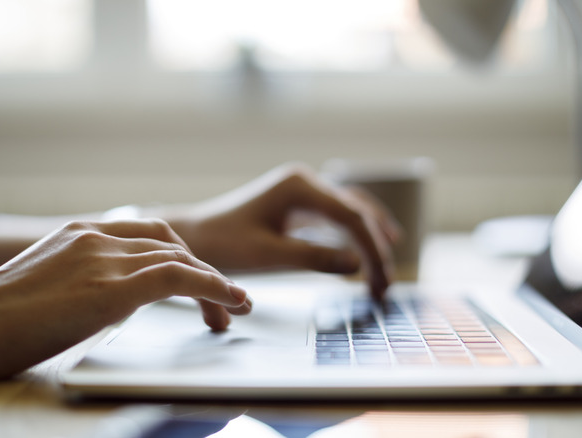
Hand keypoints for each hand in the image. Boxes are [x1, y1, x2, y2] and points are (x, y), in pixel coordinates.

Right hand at [0, 220, 249, 380]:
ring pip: (180, 258)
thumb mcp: (46, 287)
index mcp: (80, 234)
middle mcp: (96, 237)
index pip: (147, 235)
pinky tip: (231, 301)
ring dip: (215, 284)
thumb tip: (110, 301)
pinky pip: (178, 278)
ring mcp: (102, 258)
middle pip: (170, 242)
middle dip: (202, 270)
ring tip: (234, 309)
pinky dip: (213, 287)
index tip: (197, 283)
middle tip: (222, 304)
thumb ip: (82, 282)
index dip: (181, 258)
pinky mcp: (110, 287)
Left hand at [166, 164, 400, 297]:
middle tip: (386, 285)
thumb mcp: (268, 255)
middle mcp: (305, 181)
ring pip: (352, 211)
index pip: (351, 217)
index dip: (372, 250)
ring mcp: (303, 190)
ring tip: (386, 272)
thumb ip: (313, 258)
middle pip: (357, 211)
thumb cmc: (223, 244)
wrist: (194, 236)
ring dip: (371, 240)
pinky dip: (356, 235)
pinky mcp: (299, 204)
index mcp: (299, 186)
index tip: (381, 282)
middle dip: (376, 247)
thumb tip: (358, 266)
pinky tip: (369, 253)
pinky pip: (338, 216)